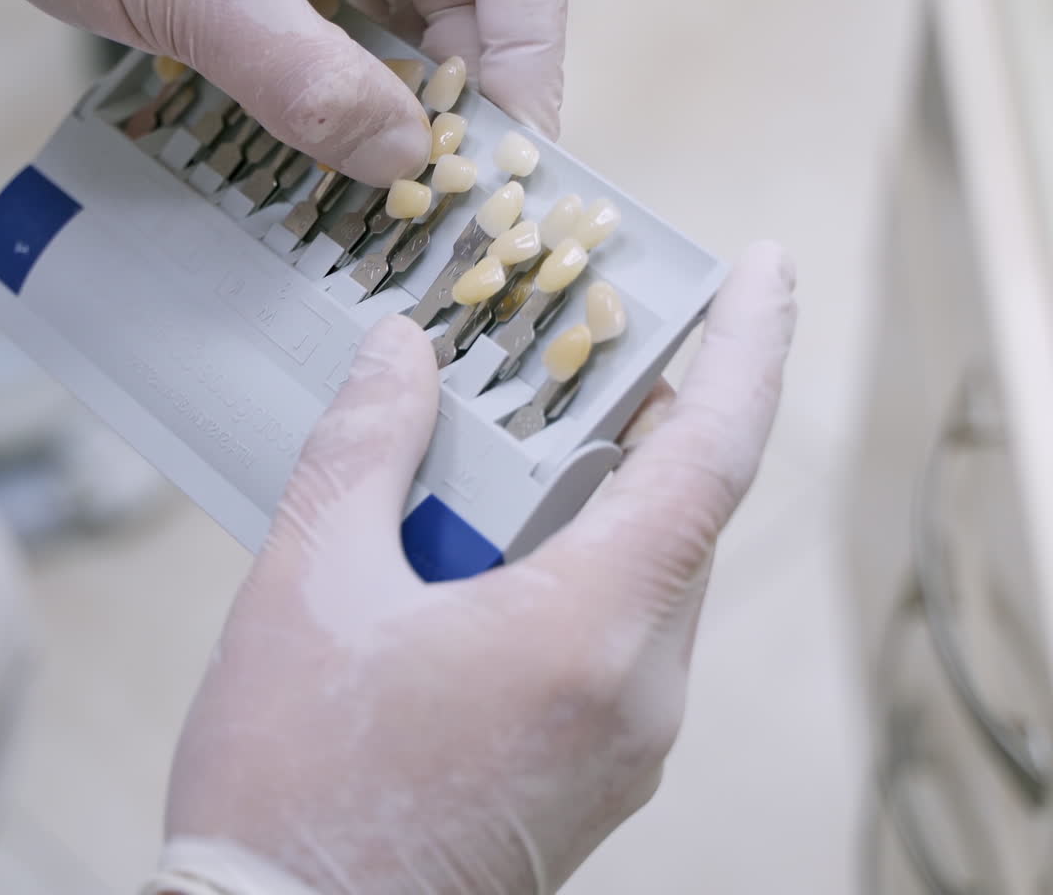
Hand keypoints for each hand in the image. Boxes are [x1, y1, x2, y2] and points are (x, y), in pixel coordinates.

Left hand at [0, 0, 565, 183]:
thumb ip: (318, 90)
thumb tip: (406, 166)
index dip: (529, 57)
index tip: (509, 154)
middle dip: (469, 84)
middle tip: (453, 183)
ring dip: (412, 82)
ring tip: (405, 170)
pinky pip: (351, 1)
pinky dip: (358, 64)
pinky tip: (347, 122)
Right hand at [159, 242, 796, 893]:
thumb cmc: (293, 786)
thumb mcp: (309, 586)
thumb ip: (363, 449)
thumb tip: (402, 355)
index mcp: (587, 634)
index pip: (707, 458)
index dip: (747, 347)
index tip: (762, 269)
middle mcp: (638, 690)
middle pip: (677, 507)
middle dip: (636, 413)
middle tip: (577, 337)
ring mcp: (626, 738)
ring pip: (646, 566)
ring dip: (596, 487)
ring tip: (512, 430)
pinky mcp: (597, 764)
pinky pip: (617, 625)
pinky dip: (578, 555)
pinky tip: (492, 533)